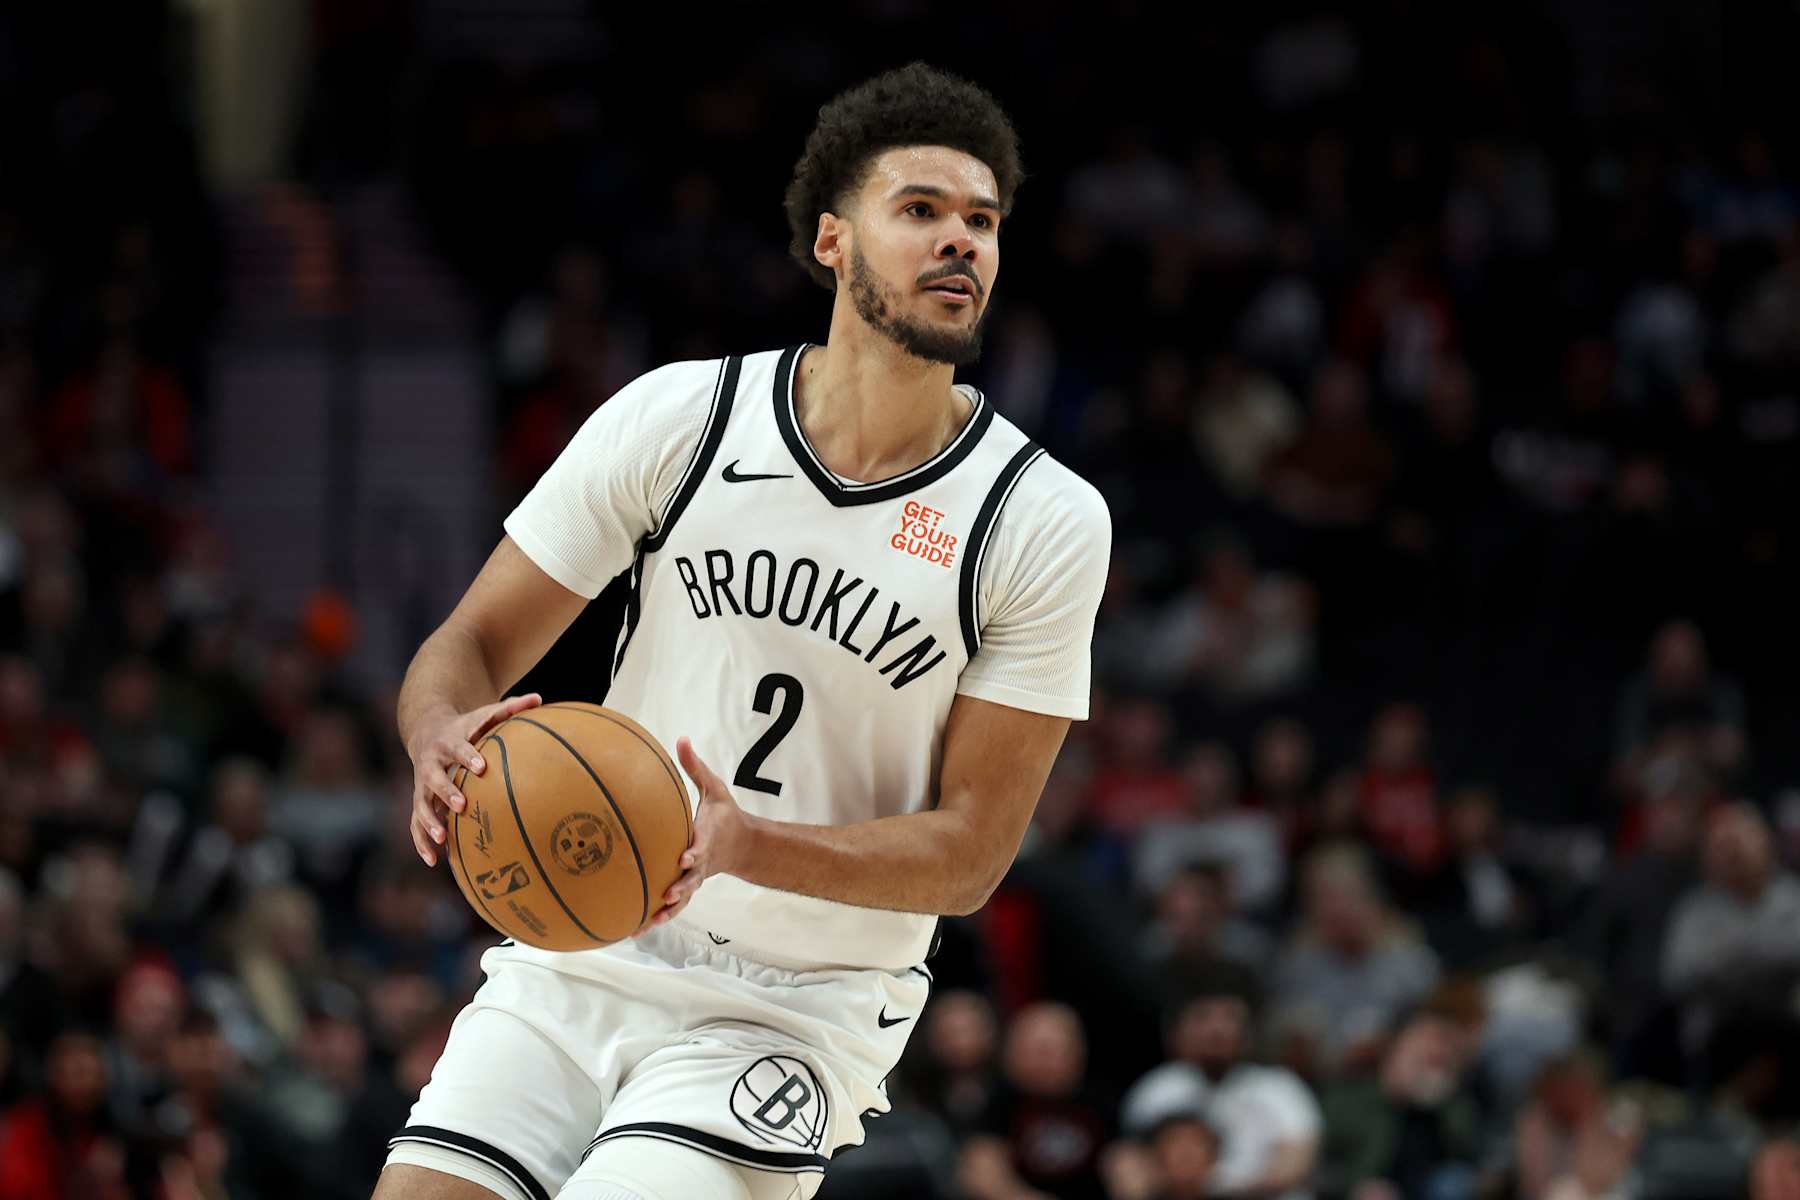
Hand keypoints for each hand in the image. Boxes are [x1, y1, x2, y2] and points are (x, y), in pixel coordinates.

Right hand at [407, 693, 541, 864]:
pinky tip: (432, 861)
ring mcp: (422, 784)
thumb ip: (510, 708)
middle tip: (462, 805)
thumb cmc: (466, 727)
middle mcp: (431, 764)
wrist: (427, 731)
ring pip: (421, 804)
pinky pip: (415, 823)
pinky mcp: (419, 800)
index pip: (458, 748)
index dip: (468, 756)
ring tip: (442, 838)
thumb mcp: (484, 714)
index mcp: (449, 742)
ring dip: (429, 821)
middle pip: (435, 778)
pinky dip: (421, 841)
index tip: (481, 766)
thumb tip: (540, 697)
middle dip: (446, 791)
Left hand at [649, 737, 751, 927]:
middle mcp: (702, 862)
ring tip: (648, 923)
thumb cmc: (725, 814)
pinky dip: (659, 917)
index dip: (694, 852)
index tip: (684, 857)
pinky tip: (639, 928)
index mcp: (708, 837)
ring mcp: (697, 878)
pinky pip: (675, 905)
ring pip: (683, 898)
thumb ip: (695, 767)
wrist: (744, 845)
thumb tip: (681, 738)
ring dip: (667, 911)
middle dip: (683, 887)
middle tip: (669, 895)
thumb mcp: (715, 788)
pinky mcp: (690, 887)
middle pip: (693, 878)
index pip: (702, 845)